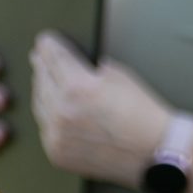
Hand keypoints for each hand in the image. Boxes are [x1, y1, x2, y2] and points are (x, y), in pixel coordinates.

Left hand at [28, 33, 167, 185]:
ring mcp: (56, 135)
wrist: (154, 149)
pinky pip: (45, 128)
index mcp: (78, 86)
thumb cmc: (142, 112)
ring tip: (43, 79)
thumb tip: (71, 65)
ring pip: (40, 105)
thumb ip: (92, 69)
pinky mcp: (57, 153)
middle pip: (42, 80)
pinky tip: (52, 107)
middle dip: (42, 66)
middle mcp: (62, 110)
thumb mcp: (120, 75)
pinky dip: (48, 116)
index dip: (48, 46)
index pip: (55, 58)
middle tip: (39, 57)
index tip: (44, 39)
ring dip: (41, 90)